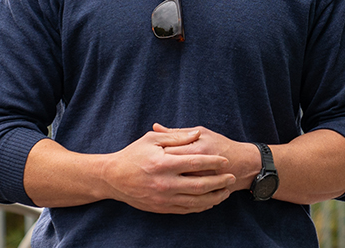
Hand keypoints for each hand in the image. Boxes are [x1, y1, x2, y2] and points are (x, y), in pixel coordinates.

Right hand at [101, 126, 235, 213]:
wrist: (113, 177)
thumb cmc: (133, 155)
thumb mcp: (152, 140)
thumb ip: (176, 137)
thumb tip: (197, 134)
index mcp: (163, 164)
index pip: (195, 163)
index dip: (213, 162)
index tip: (225, 160)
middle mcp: (165, 183)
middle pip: (200, 185)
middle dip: (219, 182)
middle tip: (231, 177)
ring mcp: (163, 198)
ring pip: (195, 201)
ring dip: (214, 197)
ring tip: (225, 191)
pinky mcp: (161, 207)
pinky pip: (186, 209)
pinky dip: (200, 206)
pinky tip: (210, 201)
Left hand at [153, 123, 259, 193]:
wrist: (245, 164)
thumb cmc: (220, 144)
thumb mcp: (201, 133)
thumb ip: (177, 133)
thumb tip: (155, 126)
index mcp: (197, 149)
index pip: (169, 152)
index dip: (156, 153)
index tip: (146, 153)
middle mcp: (200, 167)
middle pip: (172, 171)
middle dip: (159, 171)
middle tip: (149, 169)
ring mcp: (204, 183)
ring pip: (179, 187)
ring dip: (167, 185)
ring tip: (158, 181)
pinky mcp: (206, 195)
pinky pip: (188, 198)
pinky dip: (178, 195)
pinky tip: (170, 192)